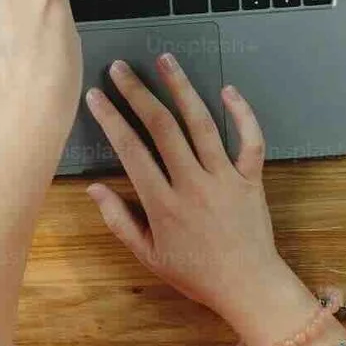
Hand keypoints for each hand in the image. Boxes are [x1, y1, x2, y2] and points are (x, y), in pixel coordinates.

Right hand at [85, 59, 315, 342]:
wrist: (248, 286)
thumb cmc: (195, 274)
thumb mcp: (149, 256)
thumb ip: (120, 221)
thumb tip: (94, 188)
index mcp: (162, 204)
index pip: (130, 150)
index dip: (111, 119)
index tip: (96, 97)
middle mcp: (192, 184)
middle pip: (162, 127)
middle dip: (138, 93)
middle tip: (122, 68)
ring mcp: (224, 178)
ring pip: (201, 124)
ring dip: (181, 88)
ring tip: (165, 60)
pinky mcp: (251, 179)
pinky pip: (250, 140)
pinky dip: (242, 113)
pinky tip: (227, 89)